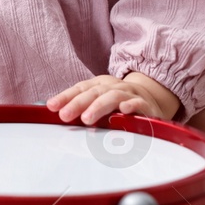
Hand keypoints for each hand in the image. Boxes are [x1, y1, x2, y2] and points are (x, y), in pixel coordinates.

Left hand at [48, 73, 178, 124]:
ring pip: (113, 97)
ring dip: (99, 107)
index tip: (52, 106)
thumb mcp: (99, 101)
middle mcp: (113, 87)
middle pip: (94, 92)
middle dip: (78, 104)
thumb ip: (81, 107)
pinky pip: (139, 104)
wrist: (152, 98)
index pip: (81, 88)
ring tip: (86, 119)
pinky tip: (123, 111)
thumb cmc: (119, 101)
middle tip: (65, 115)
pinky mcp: (146, 105)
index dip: (65, 96)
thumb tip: (57, 113)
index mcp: (100, 85)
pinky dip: (131, 106)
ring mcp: (130, 95)